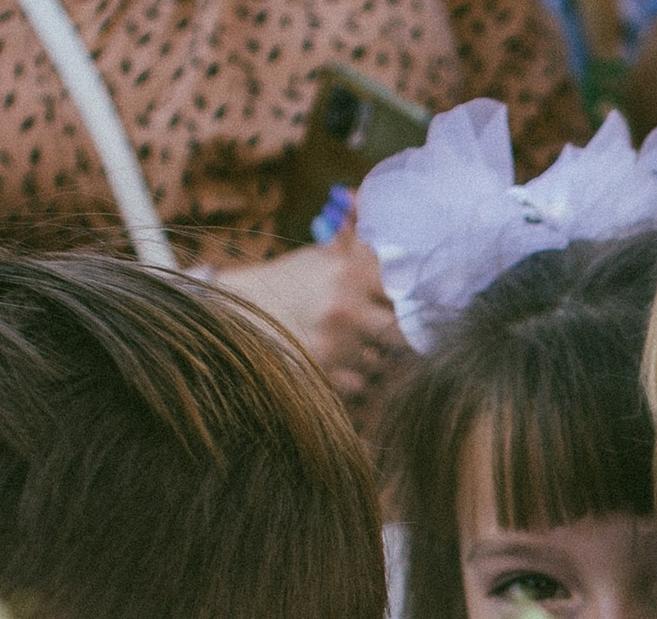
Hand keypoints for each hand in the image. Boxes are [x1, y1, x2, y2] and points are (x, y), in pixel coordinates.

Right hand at [214, 231, 404, 398]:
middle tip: (396, 332)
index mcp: (349, 275)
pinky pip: (361, 385)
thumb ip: (352, 233)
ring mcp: (333, 346)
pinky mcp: (321, 375)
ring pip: (382, 362)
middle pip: (402, 333)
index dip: (414, 301)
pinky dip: (358, 379)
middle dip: (400, 335)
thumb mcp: (322, 254)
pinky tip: (346, 365)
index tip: (415, 304)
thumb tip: (358, 195)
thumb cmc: (291, 281)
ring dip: (378, 357)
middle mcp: (344, 310)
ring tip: (363, 346)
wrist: (241, 311)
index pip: (406, 292)